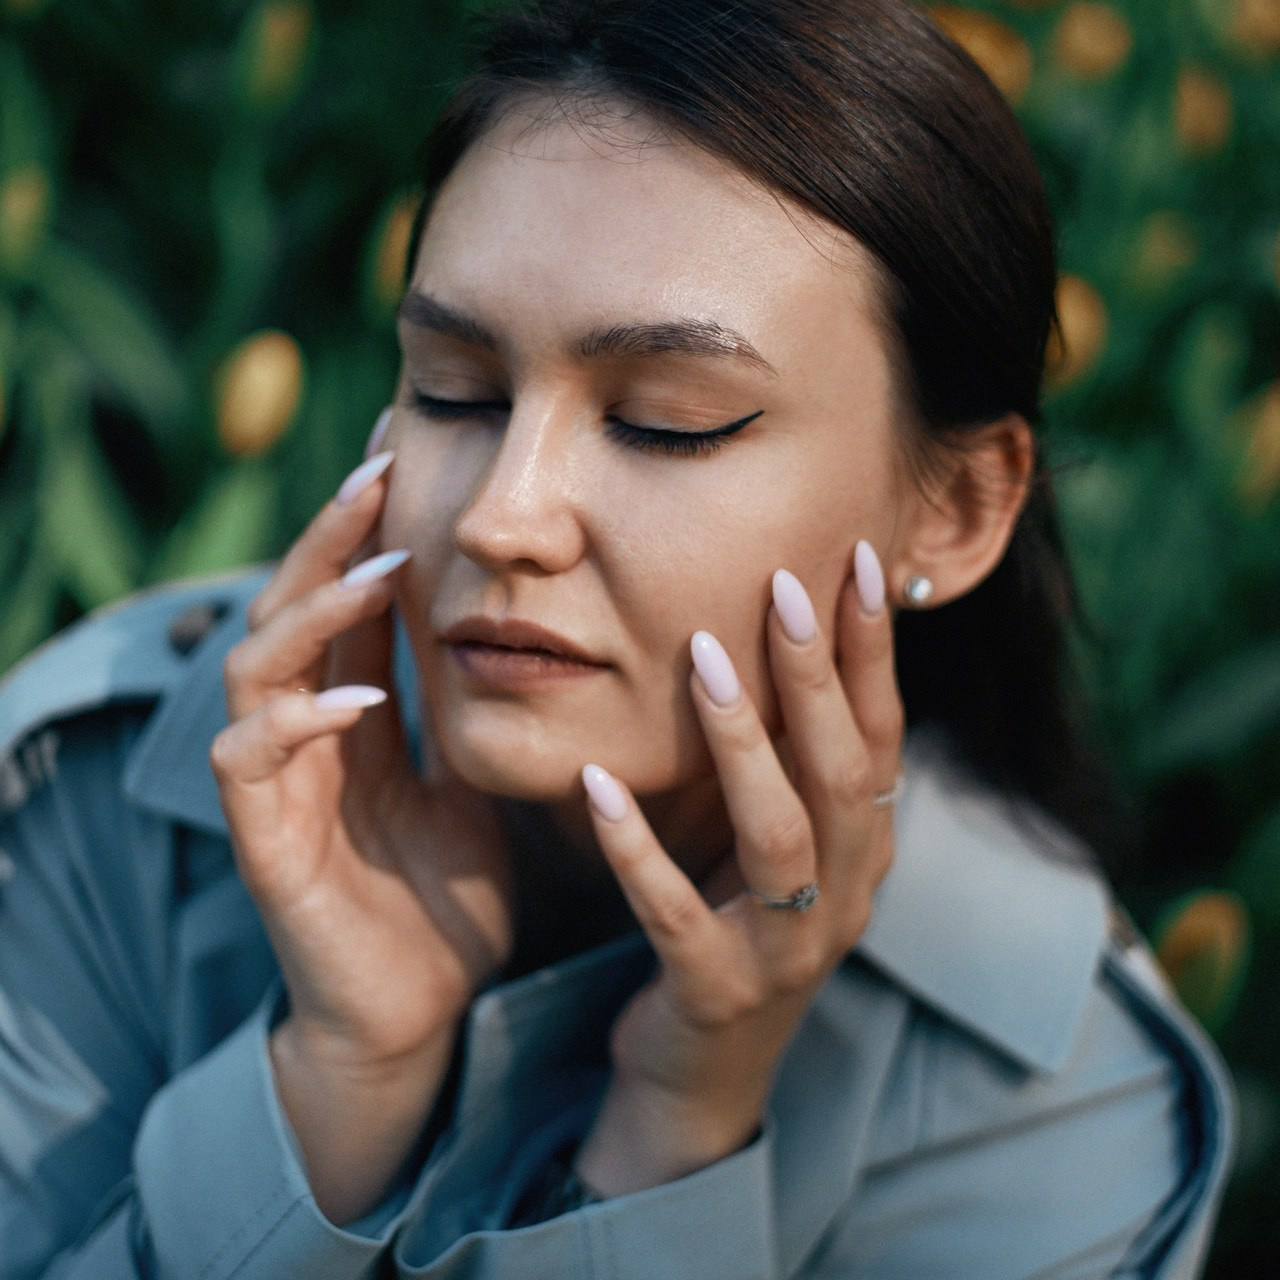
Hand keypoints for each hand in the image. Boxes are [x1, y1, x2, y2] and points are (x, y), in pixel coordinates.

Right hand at [209, 446, 512, 1220]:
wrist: (416, 1011)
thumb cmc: (444, 901)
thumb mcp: (474, 785)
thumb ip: (471, 718)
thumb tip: (526, 640)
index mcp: (356, 719)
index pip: (350, 603)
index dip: (370, 529)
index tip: (406, 455)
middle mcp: (305, 738)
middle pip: (290, 608)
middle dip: (330, 538)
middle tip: (378, 467)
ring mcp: (277, 787)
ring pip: (255, 667)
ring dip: (313, 610)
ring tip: (379, 566)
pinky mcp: (264, 843)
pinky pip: (249, 762)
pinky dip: (297, 720)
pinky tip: (356, 698)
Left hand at [575, 550, 901, 1195]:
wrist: (702, 1075)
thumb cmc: (733, 927)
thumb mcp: (773, 840)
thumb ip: (787, 760)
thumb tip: (778, 640)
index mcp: (863, 847)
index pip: (881, 732)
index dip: (872, 649)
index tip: (855, 558)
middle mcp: (846, 894)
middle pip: (844, 770)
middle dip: (817, 673)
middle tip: (783, 583)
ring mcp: (787, 949)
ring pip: (780, 833)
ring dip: (743, 742)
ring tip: (702, 655)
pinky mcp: (716, 992)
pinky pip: (674, 914)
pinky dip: (637, 847)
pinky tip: (596, 782)